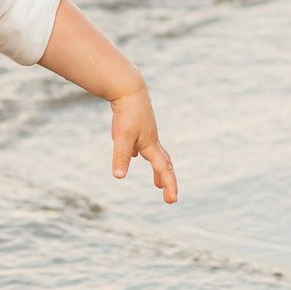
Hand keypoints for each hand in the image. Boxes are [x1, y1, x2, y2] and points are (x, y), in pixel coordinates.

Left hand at [110, 86, 177, 203]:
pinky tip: (134, 153)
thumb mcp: (121, 137)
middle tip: (169, 197)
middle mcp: (152, 140)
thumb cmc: (127, 113)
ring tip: (156, 182)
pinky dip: (142, 154)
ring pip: (155, 155)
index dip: (169, 185)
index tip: (172, 200)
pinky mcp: (139, 126)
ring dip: (158, 170)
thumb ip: (120, 156)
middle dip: (167, 181)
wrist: (128, 89)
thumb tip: (119, 177)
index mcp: (151, 145)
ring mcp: (146, 133)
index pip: (163, 169)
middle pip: (164, 164)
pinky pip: (143, 145)